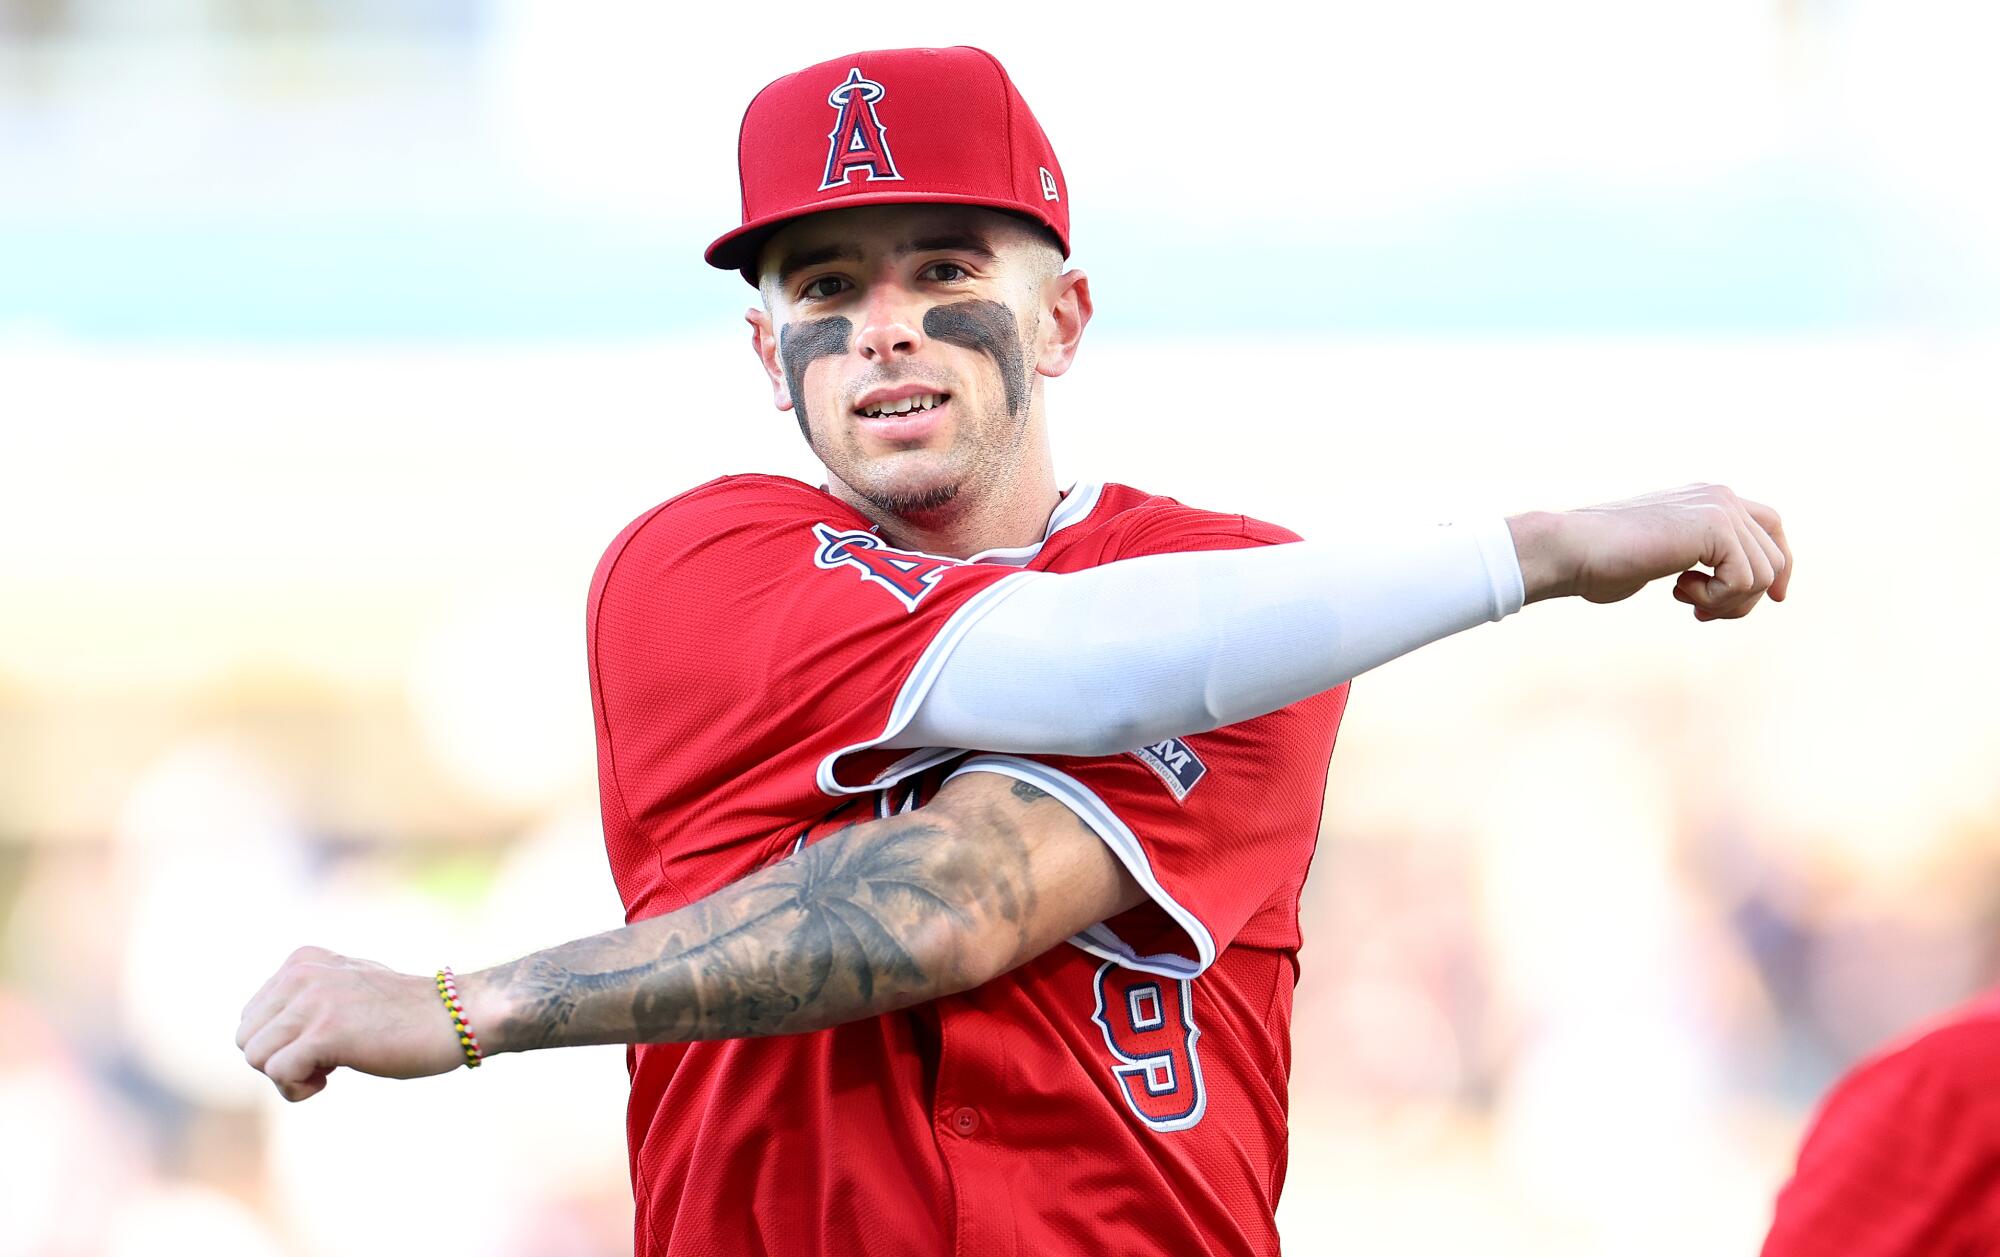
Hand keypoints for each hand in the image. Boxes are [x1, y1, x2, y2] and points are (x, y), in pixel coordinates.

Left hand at [236, 946, 470, 1101]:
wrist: (456, 1016)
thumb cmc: (406, 1013)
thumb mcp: (347, 988)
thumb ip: (306, 997)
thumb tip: (262, 1036)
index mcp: (302, 960)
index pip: (252, 1017)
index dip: (282, 1043)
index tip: (321, 1042)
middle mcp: (301, 974)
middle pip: (247, 1038)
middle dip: (278, 1060)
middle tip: (322, 1060)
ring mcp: (313, 1001)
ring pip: (255, 1056)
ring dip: (287, 1076)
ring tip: (327, 1069)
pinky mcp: (326, 1032)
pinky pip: (278, 1073)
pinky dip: (298, 1089)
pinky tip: (332, 1078)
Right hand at [1509, 483, 1792, 617]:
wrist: (1572, 549)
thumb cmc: (1603, 560)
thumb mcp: (1661, 555)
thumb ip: (1697, 556)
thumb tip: (1735, 583)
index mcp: (1709, 499)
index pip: (1771, 527)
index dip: (1780, 566)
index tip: (1773, 598)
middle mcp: (1721, 496)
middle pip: (1773, 559)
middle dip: (1744, 599)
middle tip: (1701, 613)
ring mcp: (1719, 507)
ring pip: (1763, 573)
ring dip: (1726, 602)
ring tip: (1685, 599)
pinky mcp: (1714, 526)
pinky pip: (1745, 579)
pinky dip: (1715, 598)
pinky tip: (1677, 589)